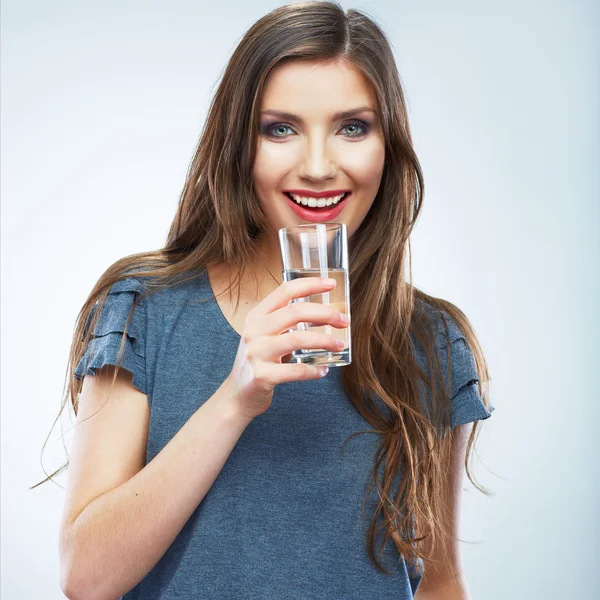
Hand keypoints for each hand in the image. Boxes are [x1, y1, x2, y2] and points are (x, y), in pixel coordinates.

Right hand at [224, 277, 348, 420]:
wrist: (237, 395)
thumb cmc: (259, 361)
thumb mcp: (267, 335)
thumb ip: (288, 323)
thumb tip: (326, 315)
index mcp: (256, 316)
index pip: (285, 290)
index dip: (310, 284)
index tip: (331, 284)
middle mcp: (254, 331)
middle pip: (295, 312)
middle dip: (326, 314)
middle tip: (344, 320)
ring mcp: (256, 353)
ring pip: (298, 339)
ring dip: (325, 341)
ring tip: (339, 345)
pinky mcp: (262, 376)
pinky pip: (295, 371)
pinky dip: (313, 370)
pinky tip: (323, 370)